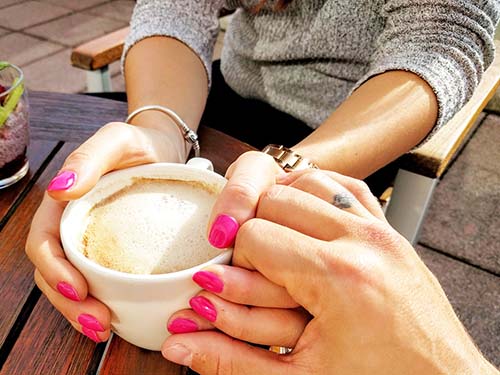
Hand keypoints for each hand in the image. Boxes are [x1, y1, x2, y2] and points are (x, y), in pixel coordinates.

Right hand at [26, 121, 184, 342]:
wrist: (163, 150)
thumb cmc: (138, 143)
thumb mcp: (116, 140)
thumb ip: (89, 158)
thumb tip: (60, 188)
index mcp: (63, 205)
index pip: (45, 243)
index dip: (54, 270)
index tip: (78, 289)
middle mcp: (73, 227)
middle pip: (56, 272)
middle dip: (70, 303)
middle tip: (99, 323)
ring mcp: (93, 242)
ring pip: (75, 284)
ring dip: (83, 311)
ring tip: (105, 329)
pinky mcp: (115, 252)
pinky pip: (102, 281)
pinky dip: (105, 302)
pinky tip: (120, 317)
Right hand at [162, 169, 495, 373]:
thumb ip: (228, 359)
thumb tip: (176, 344)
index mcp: (338, 278)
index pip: (254, 235)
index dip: (229, 259)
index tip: (223, 280)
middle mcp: (362, 241)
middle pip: (276, 199)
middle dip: (250, 229)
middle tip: (244, 264)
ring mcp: (380, 230)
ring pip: (307, 181)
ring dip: (280, 204)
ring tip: (270, 242)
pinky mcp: (389, 229)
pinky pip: (343, 186)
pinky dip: (314, 193)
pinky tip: (303, 218)